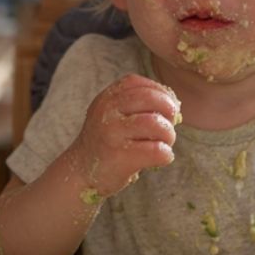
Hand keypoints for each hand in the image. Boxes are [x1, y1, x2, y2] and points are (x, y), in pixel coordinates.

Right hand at [72, 74, 179, 195]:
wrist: (80, 171)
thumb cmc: (106, 142)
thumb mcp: (113, 114)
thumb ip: (136, 104)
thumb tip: (173, 103)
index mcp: (107, 98)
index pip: (139, 83)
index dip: (161, 93)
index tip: (168, 107)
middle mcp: (107, 112)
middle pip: (151, 99)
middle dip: (169, 110)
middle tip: (170, 125)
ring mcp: (112, 134)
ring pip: (155, 124)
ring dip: (169, 134)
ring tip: (165, 142)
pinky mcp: (120, 158)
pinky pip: (156, 151)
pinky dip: (166, 154)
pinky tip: (161, 157)